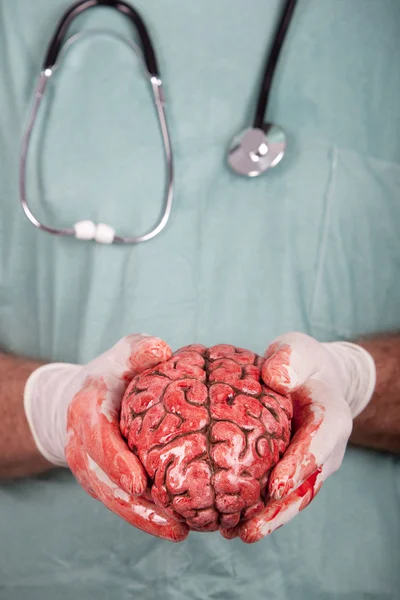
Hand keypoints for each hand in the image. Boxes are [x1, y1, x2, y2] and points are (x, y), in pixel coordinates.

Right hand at [24, 335, 188, 541]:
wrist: (86, 396)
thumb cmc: (113, 374)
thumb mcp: (123, 355)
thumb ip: (138, 351)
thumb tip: (160, 351)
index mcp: (86, 413)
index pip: (98, 440)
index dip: (116, 462)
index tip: (139, 483)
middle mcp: (82, 446)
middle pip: (104, 483)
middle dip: (135, 506)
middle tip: (172, 522)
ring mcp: (90, 468)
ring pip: (113, 500)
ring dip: (144, 519)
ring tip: (180, 532)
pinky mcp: (103, 481)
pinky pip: (121, 503)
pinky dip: (145, 516)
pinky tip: (175, 526)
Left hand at [223, 332, 375, 542]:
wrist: (311, 379)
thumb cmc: (301, 363)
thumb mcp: (298, 350)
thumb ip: (291, 358)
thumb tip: (276, 377)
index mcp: (331, 417)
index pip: (320, 444)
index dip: (299, 465)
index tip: (274, 486)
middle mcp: (326, 448)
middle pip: (307, 484)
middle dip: (279, 509)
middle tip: (249, 530)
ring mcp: (310, 464)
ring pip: (293, 497)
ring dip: (268, 519)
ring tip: (236, 534)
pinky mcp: (292, 470)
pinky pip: (279, 494)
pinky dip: (260, 510)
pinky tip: (231, 524)